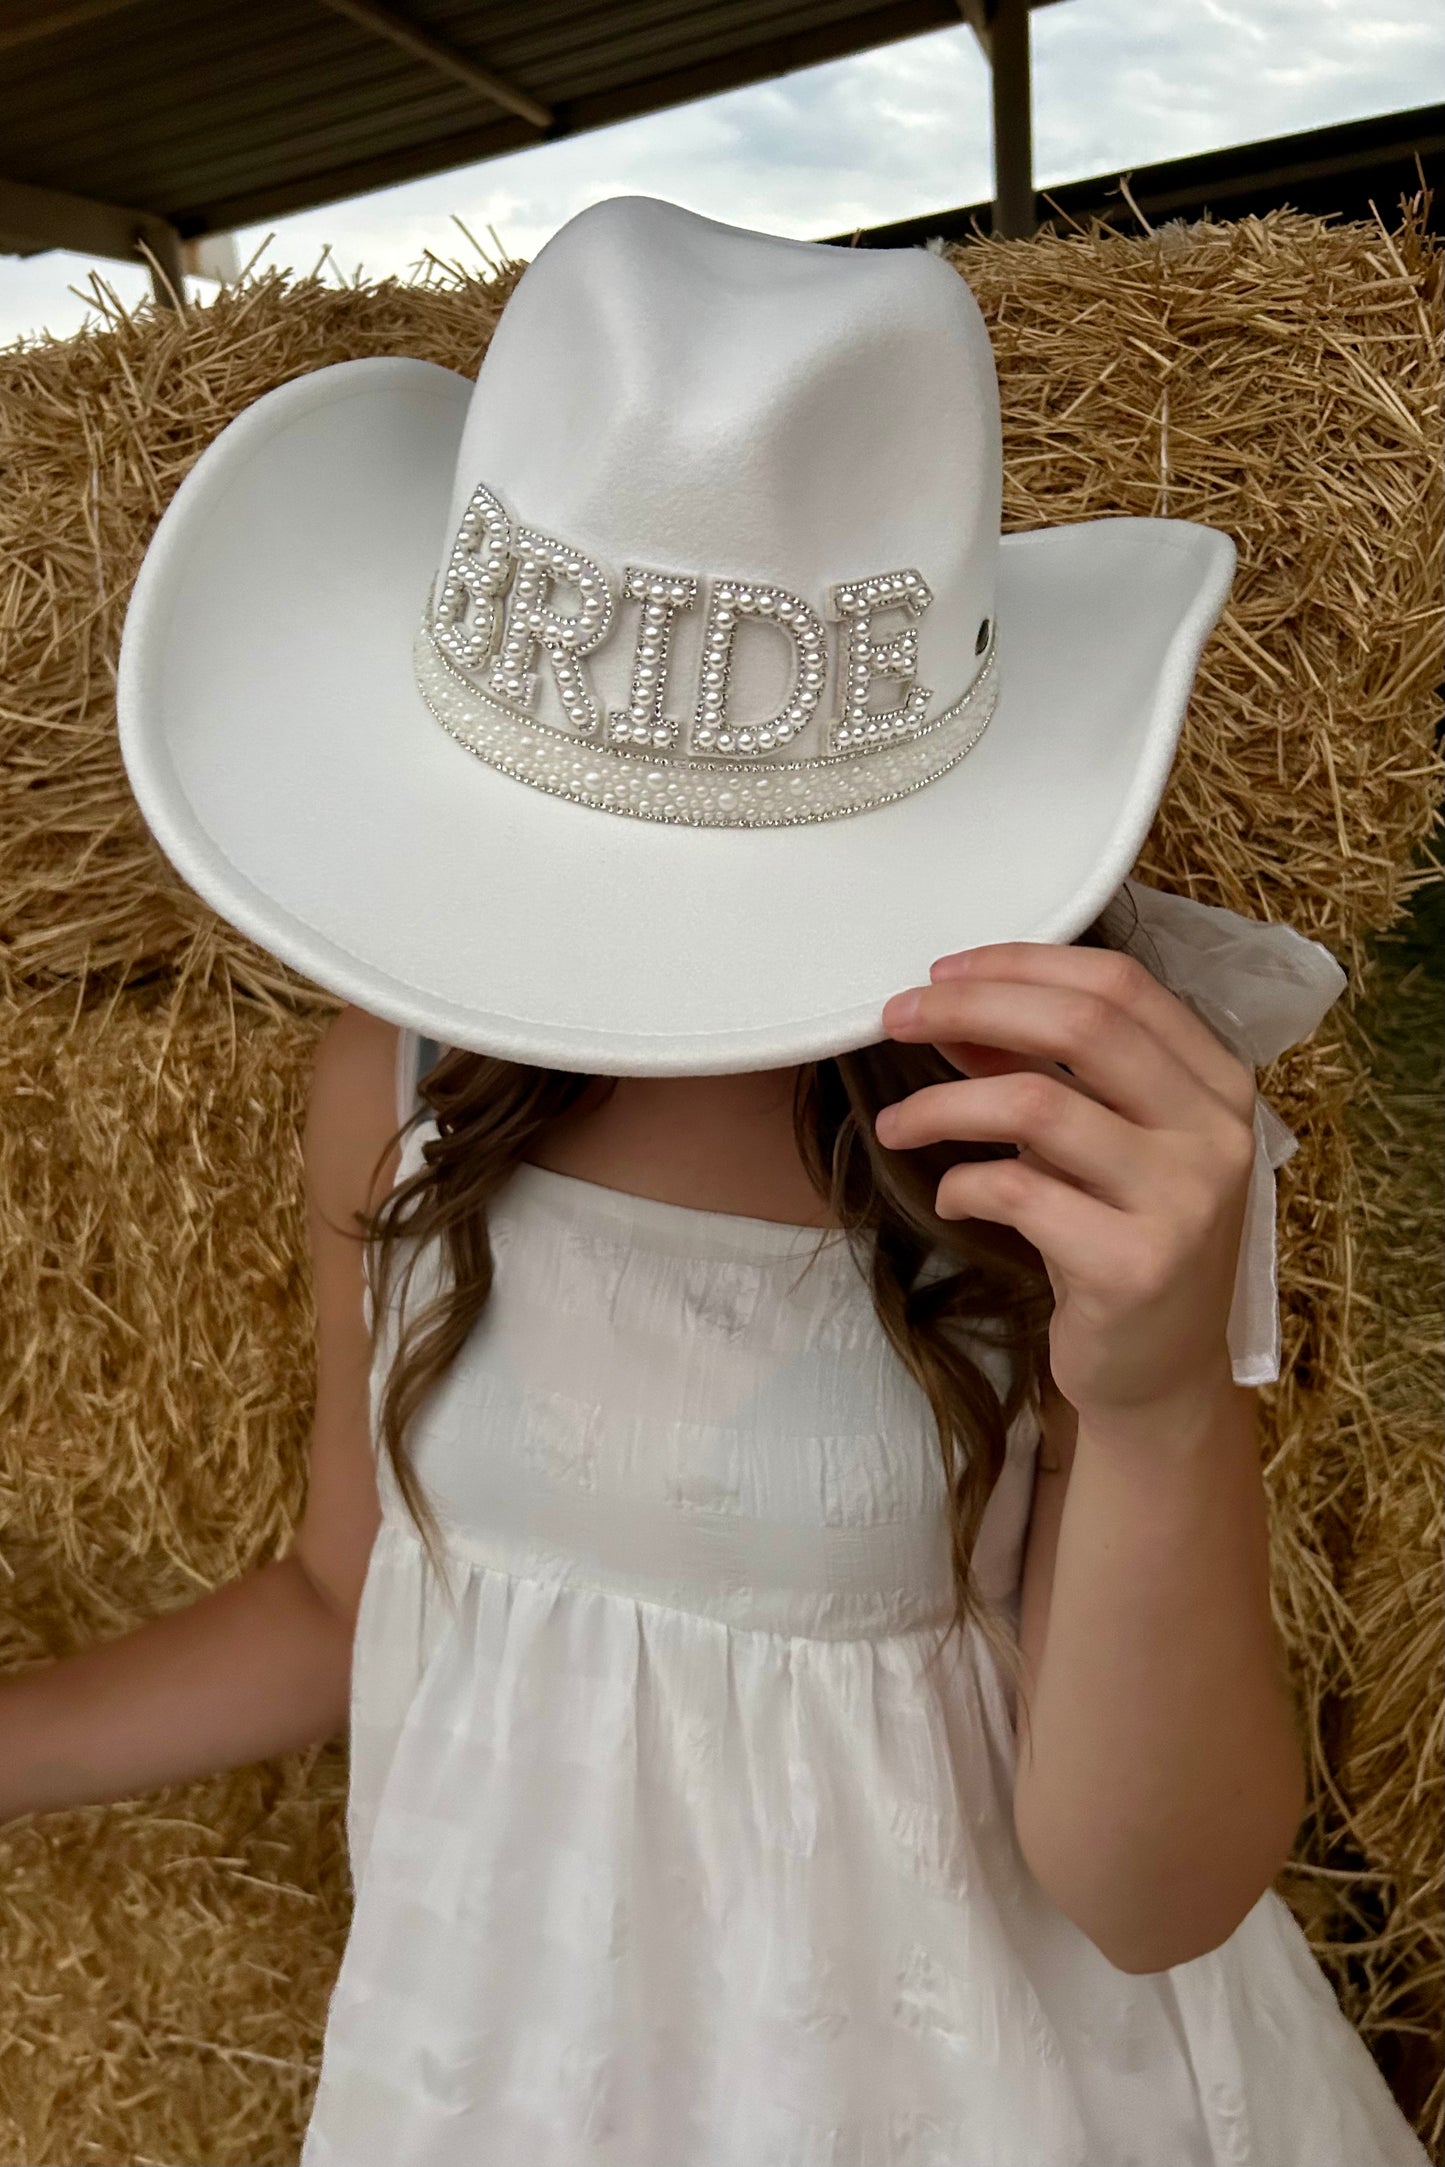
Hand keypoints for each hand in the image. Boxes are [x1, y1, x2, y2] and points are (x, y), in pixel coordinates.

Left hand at [874, 942, 1257, 1423]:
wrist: (1160, 1375)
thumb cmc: (1122, 1241)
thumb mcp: (1094, 1143)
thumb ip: (1040, 1070)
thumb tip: (951, 1003)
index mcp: (1216, 1084)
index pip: (1120, 984)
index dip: (1022, 964)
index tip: (943, 972)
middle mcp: (1216, 1134)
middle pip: (1083, 1026)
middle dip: (972, 1008)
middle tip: (898, 1017)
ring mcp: (1184, 1202)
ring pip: (1038, 1104)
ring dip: (943, 1103)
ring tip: (895, 1123)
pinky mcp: (1136, 1267)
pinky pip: (1019, 1193)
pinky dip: (963, 1185)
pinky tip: (951, 1198)